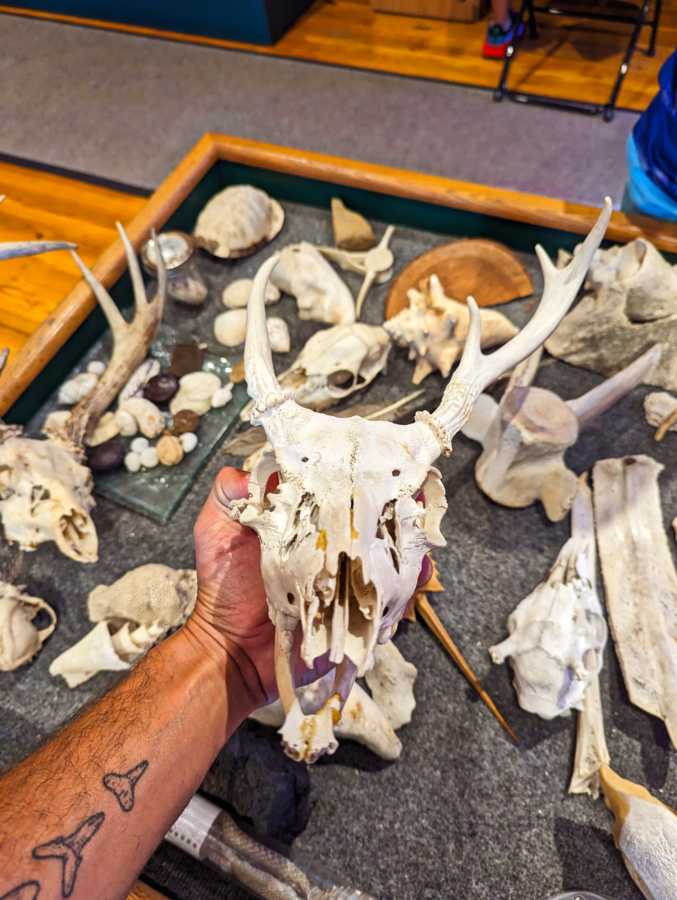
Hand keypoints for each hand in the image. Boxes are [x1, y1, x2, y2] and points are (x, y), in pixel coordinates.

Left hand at [188, 467, 433, 719]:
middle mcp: (333, 546)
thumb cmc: (224, 589)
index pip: (342, 490)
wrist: (232, 649)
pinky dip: (407, 585)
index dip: (363, 475)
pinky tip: (413, 574)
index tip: (380, 462)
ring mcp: (349, 579)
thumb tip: (256, 466)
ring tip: (418, 534)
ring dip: (409, 544)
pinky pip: (392, 597)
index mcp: (307, 522)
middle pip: (376, 520)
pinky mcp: (358, 612)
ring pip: (392, 555)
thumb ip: (229, 495)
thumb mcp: (216, 531)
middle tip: (413, 496)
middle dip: (399, 506)